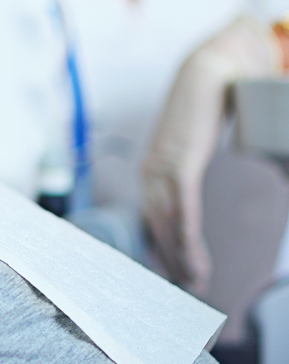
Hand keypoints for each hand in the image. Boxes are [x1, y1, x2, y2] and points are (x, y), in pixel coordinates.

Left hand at [143, 15, 281, 292]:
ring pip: (167, 223)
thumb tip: (197, 205)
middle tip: (187, 291)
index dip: (164, 250)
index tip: (175, 277)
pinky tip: (193, 259)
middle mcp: (151, 170)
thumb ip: (191, 177)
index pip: (153, 219)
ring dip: (180, 257)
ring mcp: (161, 165)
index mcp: (153, 170)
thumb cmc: (206, 112)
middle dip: (171, 261)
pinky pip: (181, 206)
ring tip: (195, 285)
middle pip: (157, 226)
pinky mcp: (178, 159)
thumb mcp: (195, 150)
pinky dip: (185, 235)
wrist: (212, 72)